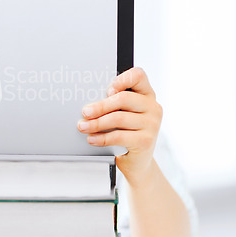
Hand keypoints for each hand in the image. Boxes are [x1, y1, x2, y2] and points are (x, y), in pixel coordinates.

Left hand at [77, 67, 162, 185]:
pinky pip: (119, 136)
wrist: (137, 161)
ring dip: (96, 123)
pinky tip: (92, 139)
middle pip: (123, 98)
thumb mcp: (122, 114)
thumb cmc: (126, 132)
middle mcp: (153, 107)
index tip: (107, 89)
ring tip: (83, 126)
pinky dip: (102, 137)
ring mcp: (152, 124)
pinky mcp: (146, 140)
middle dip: (100, 106)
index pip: (138, 76)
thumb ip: (113, 104)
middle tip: (85, 112)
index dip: (122, 80)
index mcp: (146, 94)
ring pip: (118, 118)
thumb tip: (88, 103)